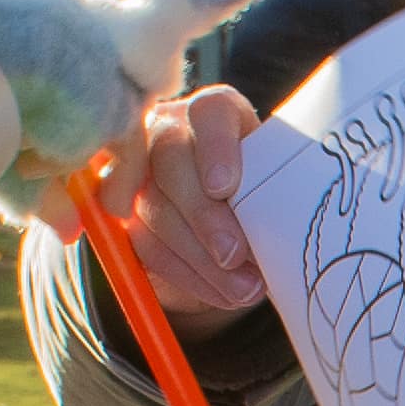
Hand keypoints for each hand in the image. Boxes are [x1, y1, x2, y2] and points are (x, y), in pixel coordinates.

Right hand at [102, 84, 264, 317]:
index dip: (215, 148)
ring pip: (153, 207)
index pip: (209, 113)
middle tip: (233, 254)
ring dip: (198, 257)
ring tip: (243, 289)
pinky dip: (186, 274)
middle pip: (170, 159)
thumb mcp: (278, 184)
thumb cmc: (267, 192)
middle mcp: (170, 128)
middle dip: (202, 214)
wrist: (237, 219)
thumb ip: (273, 193)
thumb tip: (280, 230)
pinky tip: (220, 293)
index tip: (225, 188)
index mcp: (216, 112)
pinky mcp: (124, 213)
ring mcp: (139, 169)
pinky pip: (145, 244)